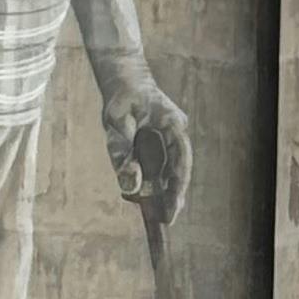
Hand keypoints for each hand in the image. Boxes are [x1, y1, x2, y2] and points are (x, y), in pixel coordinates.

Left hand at [104, 75, 193, 224]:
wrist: (124, 77)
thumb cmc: (121, 97)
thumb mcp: (116, 122)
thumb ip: (123, 152)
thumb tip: (130, 184)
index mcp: (174, 125)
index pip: (181, 163)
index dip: (177, 190)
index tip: (171, 213)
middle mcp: (177, 133)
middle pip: (180, 170)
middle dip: (173, 196)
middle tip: (166, 221)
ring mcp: (172, 137)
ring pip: (172, 169)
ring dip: (165, 190)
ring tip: (158, 214)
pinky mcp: (162, 141)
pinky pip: (163, 164)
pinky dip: (156, 181)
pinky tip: (147, 196)